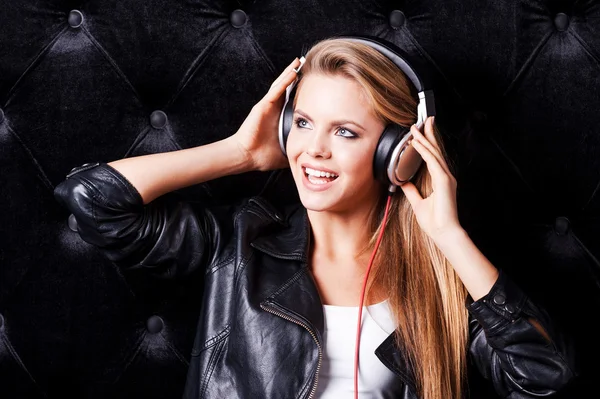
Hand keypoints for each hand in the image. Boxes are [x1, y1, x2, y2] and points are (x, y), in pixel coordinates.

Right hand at [232, 58, 302, 170]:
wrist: (247, 156)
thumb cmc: (262, 155)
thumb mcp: (286, 151)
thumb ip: (297, 150)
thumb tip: (311, 157)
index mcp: (279, 117)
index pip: (292, 99)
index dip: (302, 90)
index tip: (314, 83)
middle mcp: (273, 108)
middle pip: (286, 87)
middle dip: (296, 76)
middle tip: (308, 65)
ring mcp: (267, 105)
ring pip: (281, 84)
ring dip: (290, 72)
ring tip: (300, 61)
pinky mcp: (263, 106)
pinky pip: (276, 90)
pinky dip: (285, 80)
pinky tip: (293, 72)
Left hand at [400, 116, 463, 242]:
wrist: (444, 233)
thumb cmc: (435, 222)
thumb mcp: (418, 203)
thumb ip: (412, 191)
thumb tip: (403, 182)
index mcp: (441, 180)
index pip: (433, 157)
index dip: (427, 143)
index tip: (420, 133)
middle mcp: (445, 176)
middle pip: (436, 150)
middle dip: (429, 134)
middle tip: (424, 120)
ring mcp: (446, 177)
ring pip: (434, 153)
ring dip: (424, 139)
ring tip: (416, 128)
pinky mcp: (444, 181)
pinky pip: (432, 162)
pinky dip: (424, 151)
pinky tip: (417, 143)